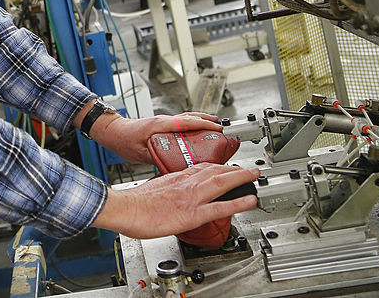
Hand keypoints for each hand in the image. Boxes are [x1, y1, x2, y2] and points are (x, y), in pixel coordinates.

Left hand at [91, 112, 221, 163]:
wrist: (113, 132)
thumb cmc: (123, 140)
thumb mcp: (141, 153)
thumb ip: (157, 157)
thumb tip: (173, 166)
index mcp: (160, 124)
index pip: (186, 121)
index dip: (203, 124)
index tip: (217, 127)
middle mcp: (163, 120)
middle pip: (190, 118)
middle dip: (208, 121)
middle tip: (223, 129)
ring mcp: (163, 121)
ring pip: (186, 118)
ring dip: (201, 121)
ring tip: (216, 127)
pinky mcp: (162, 125)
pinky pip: (181, 123)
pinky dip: (192, 124)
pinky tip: (197, 133)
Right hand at [91, 162, 258, 238]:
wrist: (124, 208)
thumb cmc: (131, 203)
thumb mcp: (150, 190)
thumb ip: (163, 191)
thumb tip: (166, 196)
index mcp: (174, 178)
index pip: (200, 167)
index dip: (216, 166)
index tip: (225, 165)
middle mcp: (185, 183)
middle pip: (215, 171)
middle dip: (234, 168)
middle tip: (248, 168)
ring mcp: (190, 197)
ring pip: (221, 182)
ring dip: (241, 178)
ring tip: (254, 176)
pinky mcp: (192, 213)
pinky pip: (220, 206)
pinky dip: (238, 202)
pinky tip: (250, 201)